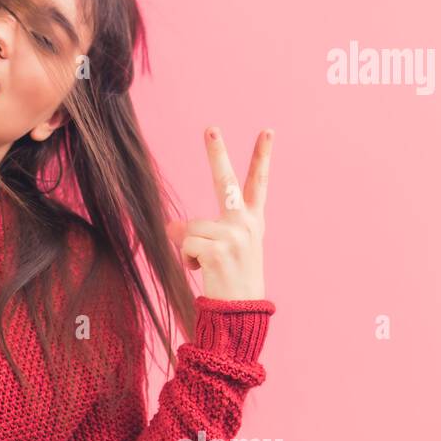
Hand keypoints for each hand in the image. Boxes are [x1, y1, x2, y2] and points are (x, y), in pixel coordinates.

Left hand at [166, 126, 271, 300]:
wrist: (240, 313)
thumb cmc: (231, 280)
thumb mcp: (230, 249)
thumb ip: (209, 229)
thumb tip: (172, 226)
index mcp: (253, 221)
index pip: (258, 183)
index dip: (263, 156)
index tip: (268, 130)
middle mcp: (246, 223)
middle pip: (225, 181)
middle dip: (217, 152)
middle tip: (211, 127)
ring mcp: (234, 235)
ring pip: (189, 227)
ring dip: (188, 247)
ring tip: (205, 265)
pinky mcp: (218, 250)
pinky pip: (185, 243)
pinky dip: (187, 259)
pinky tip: (203, 271)